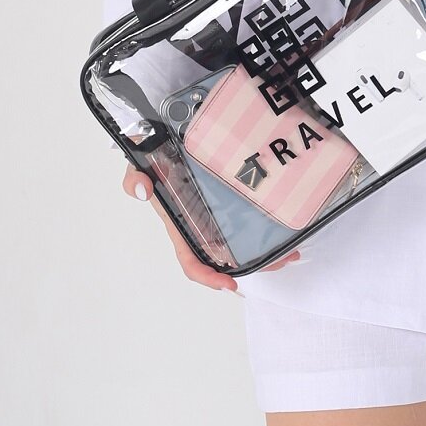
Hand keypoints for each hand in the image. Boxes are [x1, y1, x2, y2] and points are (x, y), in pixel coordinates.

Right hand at [121, 163, 300, 291]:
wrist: (161, 141)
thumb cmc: (152, 160)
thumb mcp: (138, 167)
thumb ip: (134, 178)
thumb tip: (142, 189)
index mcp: (180, 226)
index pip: (191, 261)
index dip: (208, 277)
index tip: (229, 285)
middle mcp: (201, 226)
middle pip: (227, 258)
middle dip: (254, 266)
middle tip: (282, 261)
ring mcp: (217, 215)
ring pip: (243, 243)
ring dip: (267, 252)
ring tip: (291, 250)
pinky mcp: (230, 201)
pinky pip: (248, 221)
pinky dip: (266, 229)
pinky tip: (284, 227)